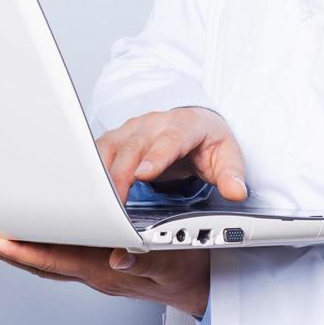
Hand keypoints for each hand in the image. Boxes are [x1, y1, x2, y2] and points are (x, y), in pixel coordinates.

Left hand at [0, 235, 210, 317]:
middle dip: (10, 252)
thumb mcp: (175, 261)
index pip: (57, 260)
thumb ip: (146, 261)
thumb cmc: (190, 270)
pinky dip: (39, 250)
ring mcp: (97, 272)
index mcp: (108, 270)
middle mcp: (97, 273)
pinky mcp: (100, 266)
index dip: (25, 251)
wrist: (202, 286)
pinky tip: (29, 241)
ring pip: (48, 263)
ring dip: (18, 252)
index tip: (0, 240)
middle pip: (43, 264)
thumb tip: (119, 259)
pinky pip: (61, 260)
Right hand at [95, 106, 247, 204]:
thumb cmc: (208, 141)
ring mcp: (133, 129)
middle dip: (121, 173)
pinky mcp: (118, 138)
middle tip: (115, 201)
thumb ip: (232, 175)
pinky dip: (90, 169)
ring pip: (111, 147)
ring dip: (101, 172)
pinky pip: (99, 150)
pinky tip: (86, 188)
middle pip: (134, 146)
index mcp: (185, 125)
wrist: (194, 124)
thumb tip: (237, 192)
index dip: (156, 157)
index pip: (170, 140)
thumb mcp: (228, 156)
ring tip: (96, 200)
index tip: (144, 174)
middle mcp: (155, 124)